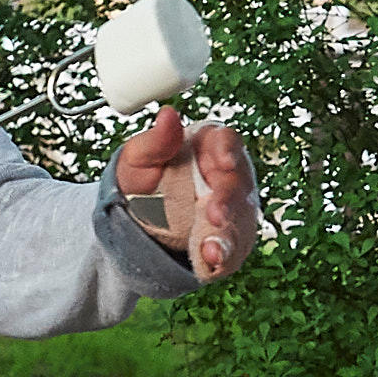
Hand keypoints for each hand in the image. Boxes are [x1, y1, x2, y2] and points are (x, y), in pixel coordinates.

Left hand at [115, 105, 257, 280]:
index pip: (227, 141)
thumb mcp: (139, 158)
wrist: (138, 219)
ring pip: (240, 220)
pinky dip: (224, 257)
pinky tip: (212, 261)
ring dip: (228, 236)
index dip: (228, 151)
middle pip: (237, 185)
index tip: (223, 162)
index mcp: (209, 147)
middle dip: (227, 201)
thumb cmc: (143, 178)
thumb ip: (156, 140)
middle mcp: (228, 176)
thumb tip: (167, 115)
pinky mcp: (231, 236)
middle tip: (214, 214)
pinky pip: (234, 248)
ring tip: (212, 250)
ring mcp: (233, 208)